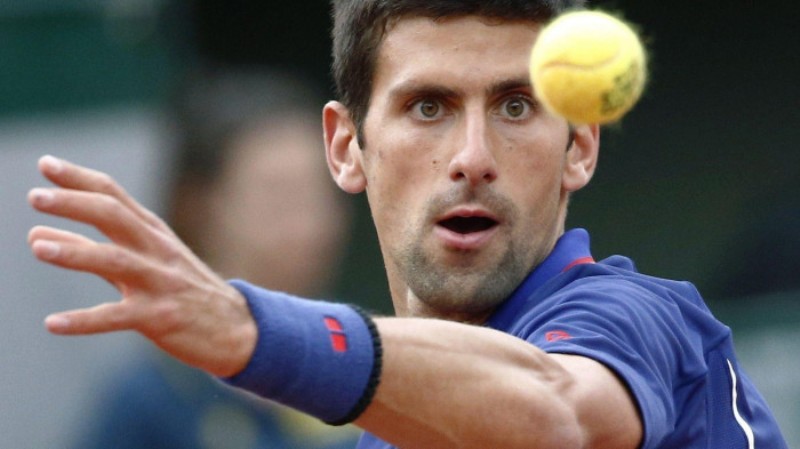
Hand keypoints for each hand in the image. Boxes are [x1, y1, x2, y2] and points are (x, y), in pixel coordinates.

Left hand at [28, 155, 256, 376]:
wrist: (236, 329)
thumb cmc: (182, 291)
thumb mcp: (138, 263)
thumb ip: (88, 248)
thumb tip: (34, 235)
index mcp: (152, 233)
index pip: (114, 196)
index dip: (80, 178)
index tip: (45, 164)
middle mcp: (157, 251)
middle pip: (114, 216)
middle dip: (75, 204)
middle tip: (34, 196)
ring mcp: (160, 283)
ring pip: (115, 261)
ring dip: (76, 252)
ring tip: (37, 248)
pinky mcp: (160, 317)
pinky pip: (118, 316)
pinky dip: (84, 320)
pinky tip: (53, 324)